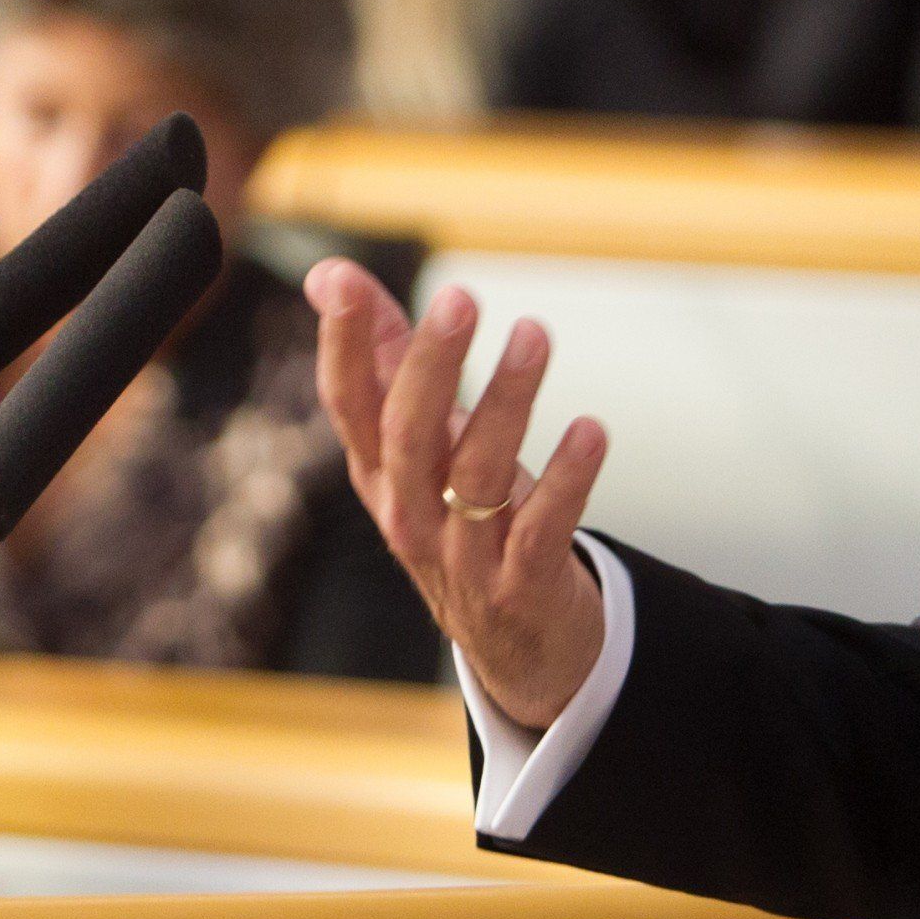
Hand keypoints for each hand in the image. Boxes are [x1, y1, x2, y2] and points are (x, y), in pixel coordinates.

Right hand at [307, 261, 609, 732]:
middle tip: (460, 298)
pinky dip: (566, 478)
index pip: (348, 404)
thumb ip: (382, 355)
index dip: (340, 345)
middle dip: (431, 364)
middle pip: (407, 434)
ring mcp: (463, 554)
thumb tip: (329, 273)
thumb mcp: (419, 444)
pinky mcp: (521, 584)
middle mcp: (409, 513)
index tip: (341, 281)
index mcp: (379, 473)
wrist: (516, 645)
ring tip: (535, 335)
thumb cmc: (462, 516)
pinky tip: (591, 430)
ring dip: (508, 400)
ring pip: (477, 474)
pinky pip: (541, 528)